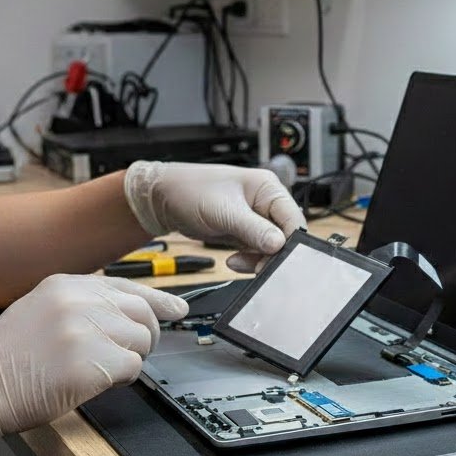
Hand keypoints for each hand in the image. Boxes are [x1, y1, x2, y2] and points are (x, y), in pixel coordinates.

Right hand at [0, 275, 187, 450]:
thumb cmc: (9, 359)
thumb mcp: (41, 310)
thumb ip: (83, 305)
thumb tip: (132, 311)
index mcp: (66, 285)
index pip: (127, 287)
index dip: (158, 300)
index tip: (178, 309)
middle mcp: (78, 301)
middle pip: (142, 312)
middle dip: (146, 336)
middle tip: (135, 353)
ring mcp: (84, 330)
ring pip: (140, 341)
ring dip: (130, 359)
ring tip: (98, 368)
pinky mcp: (90, 361)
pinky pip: (132, 367)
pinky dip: (121, 379)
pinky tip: (95, 381)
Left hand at [123, 162, 304, 271]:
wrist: (162, 198)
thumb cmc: (189, 190)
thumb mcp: (224, 212)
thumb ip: (254, 229)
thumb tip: (279, 244)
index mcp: (268, 188)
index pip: (293, 219)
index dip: (289, 243)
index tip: (276, 260)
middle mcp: (265, 202)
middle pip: (285, 236)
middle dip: (271, 254)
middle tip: (258, 267)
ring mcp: (255, 218)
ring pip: (272, 247)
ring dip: (258, 259)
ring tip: (238, 261)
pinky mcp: (245, 231)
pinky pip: (257, 251)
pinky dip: (248, 260)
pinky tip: (234, 260)